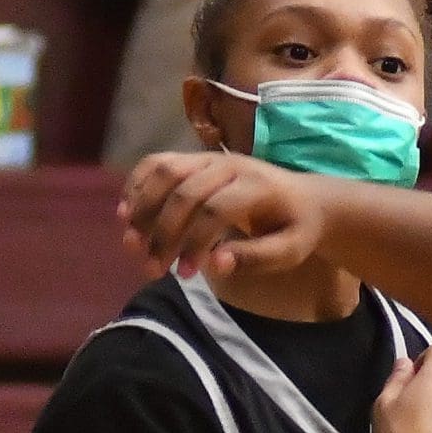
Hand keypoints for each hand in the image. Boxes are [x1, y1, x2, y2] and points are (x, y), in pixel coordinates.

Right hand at [120, 150, 331, 281]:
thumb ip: (256, 258)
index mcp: (258, 186)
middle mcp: (230, 164)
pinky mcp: (195, 159)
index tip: (184, 274)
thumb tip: (215, 264)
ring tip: (132, 243)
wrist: (305, 198)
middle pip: (184, 192)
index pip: (215, 210)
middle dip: (162, 233)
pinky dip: (137, 185)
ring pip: (164, 172)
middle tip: (151, 269)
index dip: (194, 243)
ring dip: (142, 209)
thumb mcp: (291, 250)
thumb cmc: (296, 228)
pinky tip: (126, 215)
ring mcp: (209, 158)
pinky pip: (157, 163)